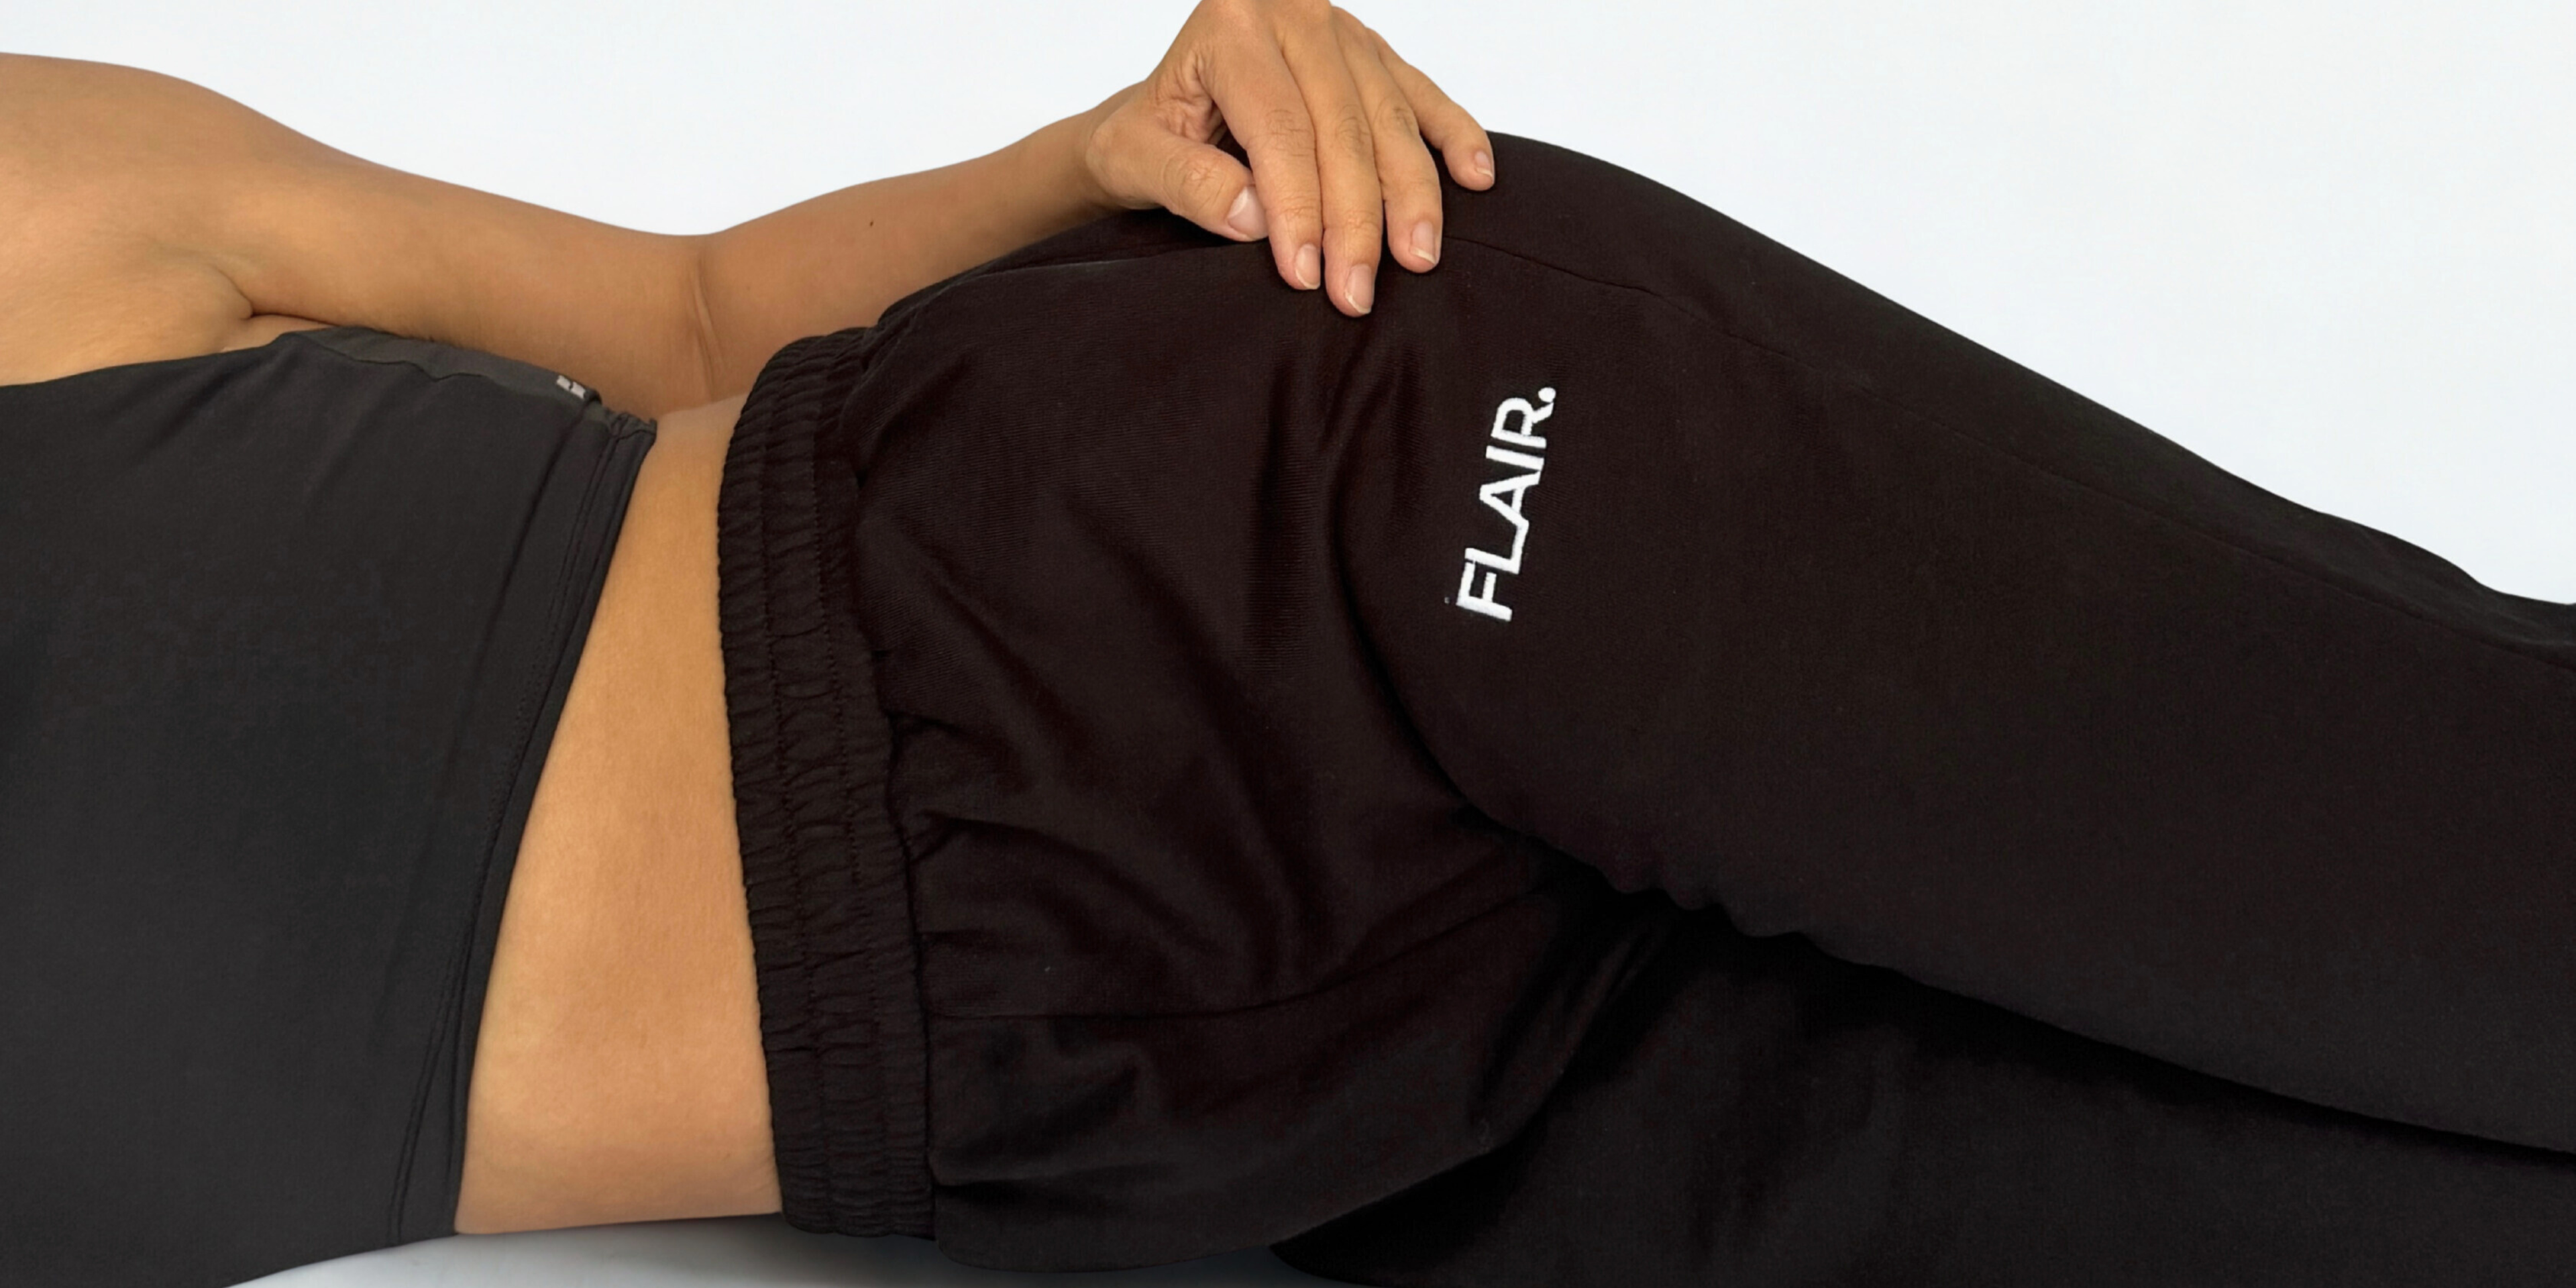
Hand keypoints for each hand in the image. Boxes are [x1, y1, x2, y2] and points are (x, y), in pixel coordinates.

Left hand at [1075, 0, 1495, 316]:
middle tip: (1357, 292)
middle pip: (1343, 127)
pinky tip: (1476, 177)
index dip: (1299, 208)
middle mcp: (1291, 12)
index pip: (1282, 128)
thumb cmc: (1147, 133)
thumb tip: (1256, 219)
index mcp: (1230, 24)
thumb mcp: (1136, 157)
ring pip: (1389, 118)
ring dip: (1411, 194)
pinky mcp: (1371, 53)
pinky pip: (1422, 95)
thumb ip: (1188, 183)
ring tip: (1419, 258)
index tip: (1306, 276)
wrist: (1160, 110)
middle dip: (1356, 219)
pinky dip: (1454, 135)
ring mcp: (1340, 31)